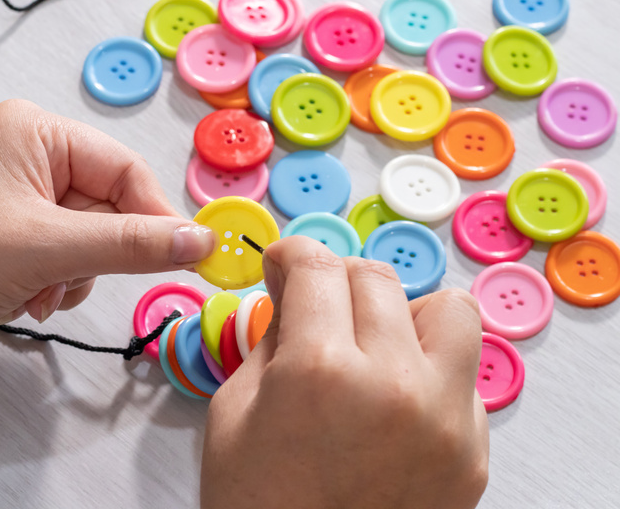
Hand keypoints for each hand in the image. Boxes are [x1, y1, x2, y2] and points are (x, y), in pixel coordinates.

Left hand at [0, 99, 213, 360]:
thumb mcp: (50, 247)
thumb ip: (130, 243)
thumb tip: (199, 241)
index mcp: (36, 133)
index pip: (124, 169)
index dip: (155, 214)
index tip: (183, 254)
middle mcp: (35, 155)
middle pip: (112, 206)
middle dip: (97, 253)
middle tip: (75, 279)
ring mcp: (30, 195)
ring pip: (96, 236)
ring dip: (79, 273)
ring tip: (42, 291)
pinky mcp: (24, 230)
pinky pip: (73, 253)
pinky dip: (63, 281)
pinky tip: (31, 295)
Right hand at [201, 236, 488, 508]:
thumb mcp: (234, 414)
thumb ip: (269, 342)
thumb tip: (293, 300)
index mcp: (320, 372)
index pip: (315, 267)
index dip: (292, 255)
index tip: (286, 264)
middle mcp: (394, 385)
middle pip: (376, 278)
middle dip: (336, 280)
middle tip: (318, 304)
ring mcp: (444, 419)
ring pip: (449, 311)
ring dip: (406, 313)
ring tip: (375, 342)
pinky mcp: (471, 452)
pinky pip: (462, 376)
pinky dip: (428, 370)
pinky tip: (393, 398)